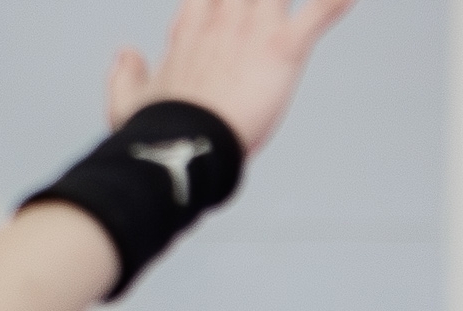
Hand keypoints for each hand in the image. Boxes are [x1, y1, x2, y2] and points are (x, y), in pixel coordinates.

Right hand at [104, 0, 357, 154]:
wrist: (180, 145)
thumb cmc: (153, 129)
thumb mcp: (128, 99)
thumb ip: (126, 73)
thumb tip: (126, 52)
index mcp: (191, 31)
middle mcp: (223, 22)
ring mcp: (253, 32)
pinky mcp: (281, 50)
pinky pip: (317, 16)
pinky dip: (335, 3)